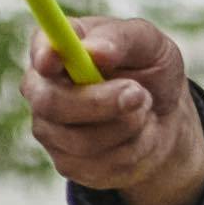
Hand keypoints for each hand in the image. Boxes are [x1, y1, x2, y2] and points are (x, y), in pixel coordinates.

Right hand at [24, 15, 203, 204]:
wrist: (164, 119)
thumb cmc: (151, 71)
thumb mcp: (149, 44)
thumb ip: (121, 39)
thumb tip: (94, 52)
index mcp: (57, 46)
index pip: (39, 48)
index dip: (44, 54)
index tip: (56, 60)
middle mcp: (42, 87)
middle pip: (50, 102)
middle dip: (99, 102)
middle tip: (138, 94)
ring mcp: (49, 128)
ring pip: (81, 139)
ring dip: (128, 125)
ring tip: (144, 109)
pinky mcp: (65, 162)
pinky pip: (98, 164)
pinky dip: (132, 149)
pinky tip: (136, 135)